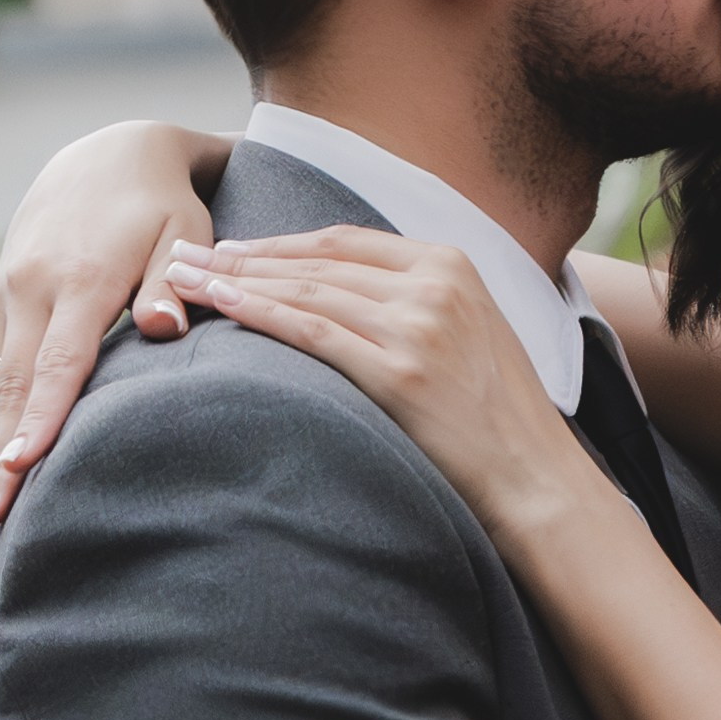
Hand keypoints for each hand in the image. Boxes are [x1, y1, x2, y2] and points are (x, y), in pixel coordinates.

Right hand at [0, 122, 222, 551]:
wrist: (108, 154)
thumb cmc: (162, 206)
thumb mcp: (183, 233)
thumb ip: (173, 283)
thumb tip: (168, 329)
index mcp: (82, 279)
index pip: (59, 363)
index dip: (40, 420)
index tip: (21, 472)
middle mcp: (33, 290)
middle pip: (12, 391)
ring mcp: (9, 298)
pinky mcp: (1, 303)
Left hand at [162, 230, 591, 552]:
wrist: (539, 478)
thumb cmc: (503, 419)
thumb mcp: (473, 334)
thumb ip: (423, 302)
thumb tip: (352, 297)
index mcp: (454, 264)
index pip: (347, 241)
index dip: (282, 244)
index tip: (233, 249)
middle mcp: (435, 284)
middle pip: (316, 261)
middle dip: (242, 257)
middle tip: (183, 254)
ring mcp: (418, 326)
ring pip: (306, 290)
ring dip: (235, 281)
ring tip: (182, 278)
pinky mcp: (399, 372)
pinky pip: (311, 332)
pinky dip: (258, 314)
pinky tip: (218, 306)